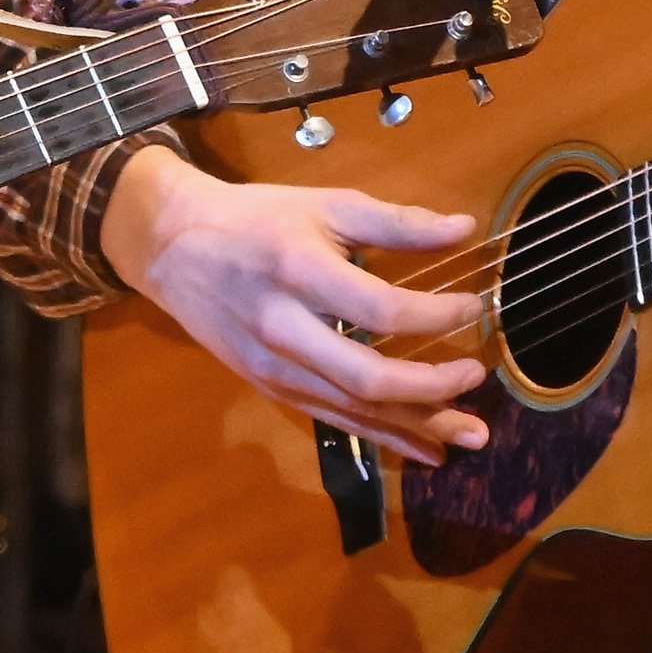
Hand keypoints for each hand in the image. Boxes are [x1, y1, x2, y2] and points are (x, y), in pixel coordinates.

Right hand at [102, 148, 489, 463]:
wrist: (173, 248)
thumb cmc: (257, 220)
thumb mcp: (326, 204)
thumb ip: (396, 221)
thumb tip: (465, 229)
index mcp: (299, 272)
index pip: (380, 310)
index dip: (435, 316)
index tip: (474, 307)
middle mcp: (284, 329)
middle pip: (366, 378)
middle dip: (431, 389)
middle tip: (477, 378)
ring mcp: (274, 368)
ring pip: (353, 410)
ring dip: (417, 427)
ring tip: (471, 436)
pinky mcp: (271, 388)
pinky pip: (334, 419)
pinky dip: (383, 436)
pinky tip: (425, 448)